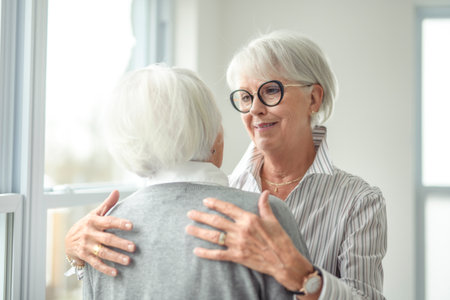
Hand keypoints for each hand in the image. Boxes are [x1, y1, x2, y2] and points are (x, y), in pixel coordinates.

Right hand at [64, 190, 135, 275]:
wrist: (67, 240)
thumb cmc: (87, 225)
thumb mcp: (95, 213)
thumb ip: (107, 204)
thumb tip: (117, 191)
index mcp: (94, 221)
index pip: (109, 221)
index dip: (120, 223)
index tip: (131, 226)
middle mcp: (90, 233)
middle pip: (108, 239)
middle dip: (121, 243)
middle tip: (134, 247)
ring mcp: (87, 246)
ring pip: (103, 252)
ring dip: (116, 257)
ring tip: (128, 261)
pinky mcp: (85, 256)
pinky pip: (96, 263)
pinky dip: (105, 269)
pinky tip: (116, 273)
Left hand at [185, 191, 312, 290]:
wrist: (284, 261)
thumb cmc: (280, 240)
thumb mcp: (273, 220)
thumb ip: (264, 206)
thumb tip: (265, 192)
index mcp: (249, 219)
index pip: (228, 208)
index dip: (215, 204)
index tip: (205, 201)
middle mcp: (241, 230)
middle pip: (216, 221)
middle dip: (201, 216)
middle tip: (190, 213)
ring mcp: (238, 244)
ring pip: (214, 236)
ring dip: (199, 232)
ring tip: (188, 228)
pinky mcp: (237, 257)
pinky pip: (218, 255)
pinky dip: (206, 253)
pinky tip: (196, 250)